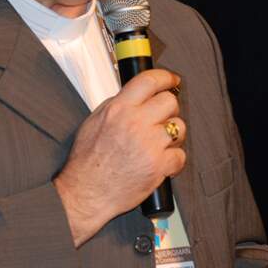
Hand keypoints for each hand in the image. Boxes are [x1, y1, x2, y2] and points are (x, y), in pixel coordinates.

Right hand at [53, 69, 185, 246]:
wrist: (87, 190)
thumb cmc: (88, 159)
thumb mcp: (95, 121)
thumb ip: (117, 105)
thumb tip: (136, 96)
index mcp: (118, 109)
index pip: (148, 81)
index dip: (164, 77)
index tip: (171, 79)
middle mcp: (135, 123)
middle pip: (169, 101)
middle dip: (169, 108)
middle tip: (162, 116)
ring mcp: (149, 145)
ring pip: (179, 127)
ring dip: (173, 134)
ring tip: (159, 142)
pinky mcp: (159, 166)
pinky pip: (180, 155)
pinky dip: (173, 159)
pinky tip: (160, 161)